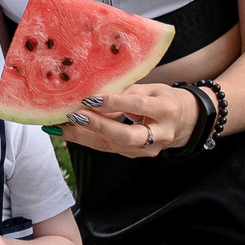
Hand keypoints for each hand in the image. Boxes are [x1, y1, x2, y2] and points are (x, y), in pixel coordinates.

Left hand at [57, 82, 198, 156]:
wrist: (186, 121)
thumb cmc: (164, 98)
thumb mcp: (151, 88)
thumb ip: (125, 93)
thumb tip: (92, 95)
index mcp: (166, 110)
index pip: (138, 106)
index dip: (114, 103)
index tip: (90, 98)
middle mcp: (159, 134)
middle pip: (126, 136)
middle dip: (97, 127)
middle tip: (72, 117)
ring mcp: (148, 149)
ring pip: (113, 146)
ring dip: (83, 137)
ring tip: (58, 128)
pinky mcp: (136, 155)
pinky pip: (109, 148)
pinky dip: (87, 140)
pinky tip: (68, 134)